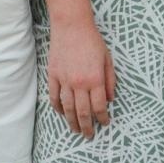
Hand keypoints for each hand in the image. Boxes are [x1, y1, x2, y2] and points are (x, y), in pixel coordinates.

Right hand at [48, 21, 115, 137]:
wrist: (72, 27)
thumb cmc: (92, 41)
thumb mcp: (108, 59)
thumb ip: (110, 80)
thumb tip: (110, 99)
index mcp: (95, 79)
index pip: (99, 106)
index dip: (102, 118)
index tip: (104, 123)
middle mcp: (79, 83)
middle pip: (82, 112)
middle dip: (87, 126)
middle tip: (89, 135)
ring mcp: (64, 80)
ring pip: (67, 108)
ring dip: (72, 121)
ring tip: (75, 130)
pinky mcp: (53, 76)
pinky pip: (54, 97)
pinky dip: (57, 107)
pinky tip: (61, 114)